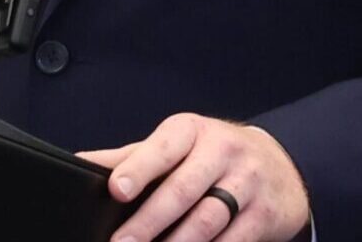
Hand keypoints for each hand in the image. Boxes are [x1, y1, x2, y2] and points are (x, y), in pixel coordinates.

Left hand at [81, 114, 309, 241]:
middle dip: (148, 222)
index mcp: (191, 131)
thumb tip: (81, 163)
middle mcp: (221, 152)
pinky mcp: (264, 214)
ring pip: (207, 220)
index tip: (115, 190)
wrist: (280, 165)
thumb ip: (131, 157)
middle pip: (182, 191)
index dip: (138, 169)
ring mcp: (247, 183)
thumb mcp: (176, 145)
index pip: (162, 149)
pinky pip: (234, 241)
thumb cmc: (212, 155)